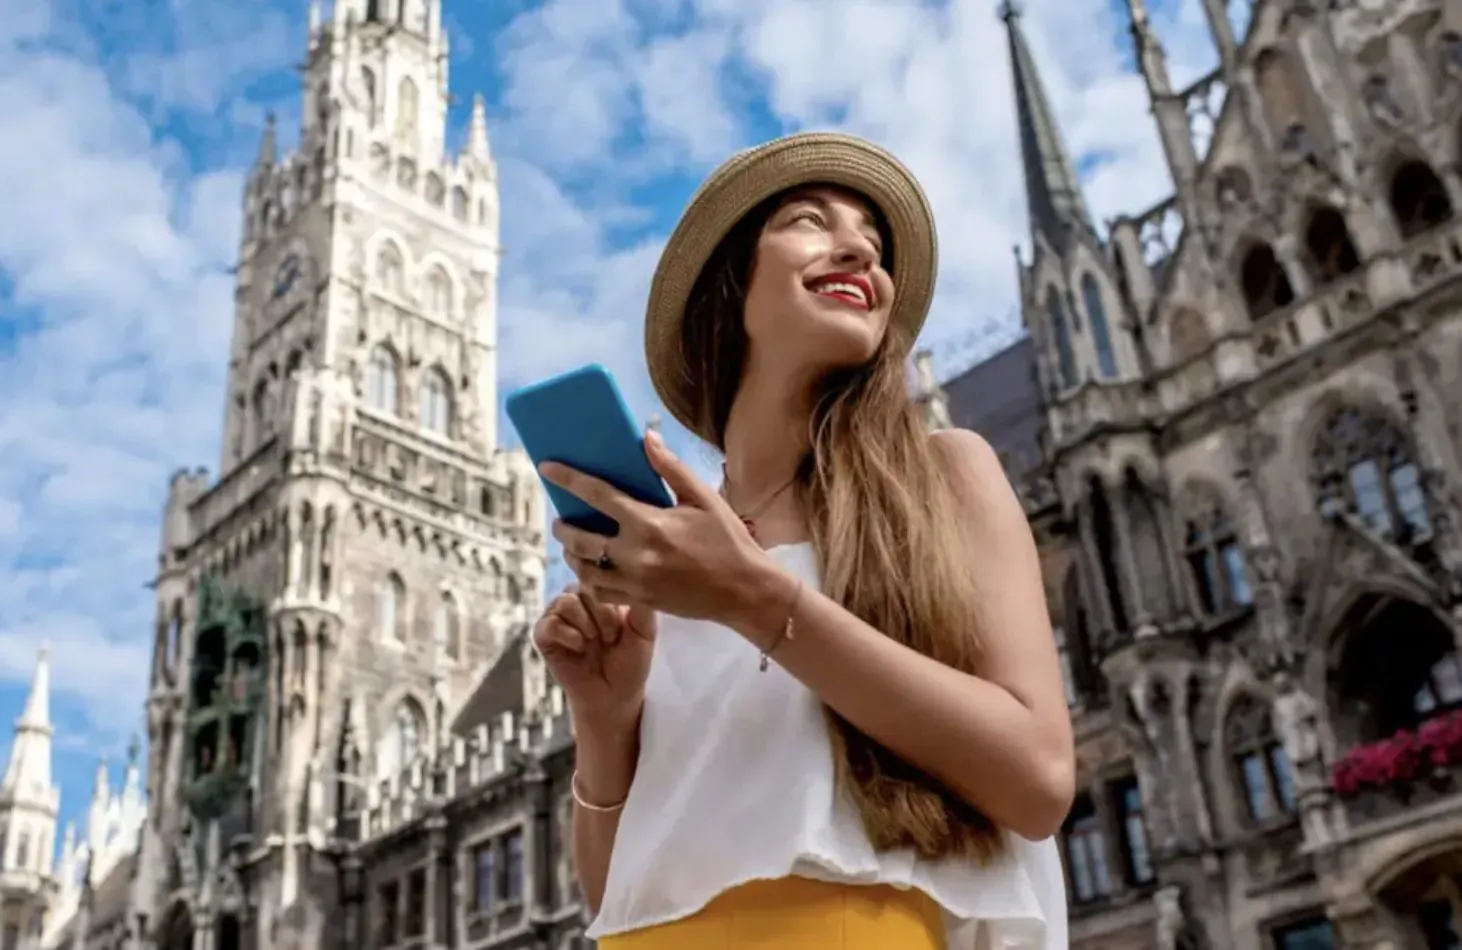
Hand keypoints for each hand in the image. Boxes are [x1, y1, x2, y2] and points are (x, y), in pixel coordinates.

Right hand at [531, 585, 654, 729]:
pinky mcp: (543, 633)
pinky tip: (579, 648)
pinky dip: (569, 636)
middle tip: (611, 639)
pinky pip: (550, 624)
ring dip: (586, 626)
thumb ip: (642, 606)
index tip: (624, 626)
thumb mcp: (645, 632)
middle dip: (603, 616)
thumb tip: (638, 580)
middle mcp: (576, 598)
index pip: (602, 576)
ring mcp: (557, 614)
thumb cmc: (630, 662)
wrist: (614, 695)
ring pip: (566, 602)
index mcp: (600, 592)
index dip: (615, 602)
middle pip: (583, 587)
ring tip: (594, 643)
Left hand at [541, 430, 773, 623]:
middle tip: (561, 519)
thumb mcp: (703, 498)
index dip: (568, 479)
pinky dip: (589, 581)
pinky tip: (592, 571)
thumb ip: (670, 468)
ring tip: (573, 546)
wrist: (744, 590)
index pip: (597, 494)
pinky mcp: (640, 601)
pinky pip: (600, 593)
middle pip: (580, 538)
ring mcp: (634, 581)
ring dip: (572, 556)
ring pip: (584, 570)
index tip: (547, 467)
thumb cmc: (727, 539)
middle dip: (563, 526)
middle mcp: (635, 553)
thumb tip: (646, 437)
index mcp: (648, 522)